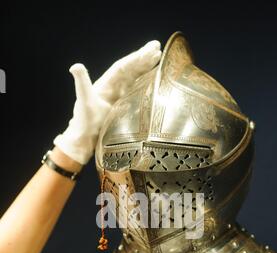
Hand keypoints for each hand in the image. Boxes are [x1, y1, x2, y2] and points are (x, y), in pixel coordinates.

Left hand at [54, 40, 160, 164]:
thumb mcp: (84, 100)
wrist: (85, 139)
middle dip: (143, 59)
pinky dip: (145, 84)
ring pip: (134, 78)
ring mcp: (118, 97)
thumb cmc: (84, 121)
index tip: (150, 50)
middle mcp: (113, 87)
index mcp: (106, 83)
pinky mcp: (123, 106)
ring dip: (146, 69)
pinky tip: (154, 80)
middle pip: (131, 70)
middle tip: (158, 47)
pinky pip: (136, 91)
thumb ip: (82, 82)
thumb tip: (75, 66)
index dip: (136, 58)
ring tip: (159, 58)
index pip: (123, 67)